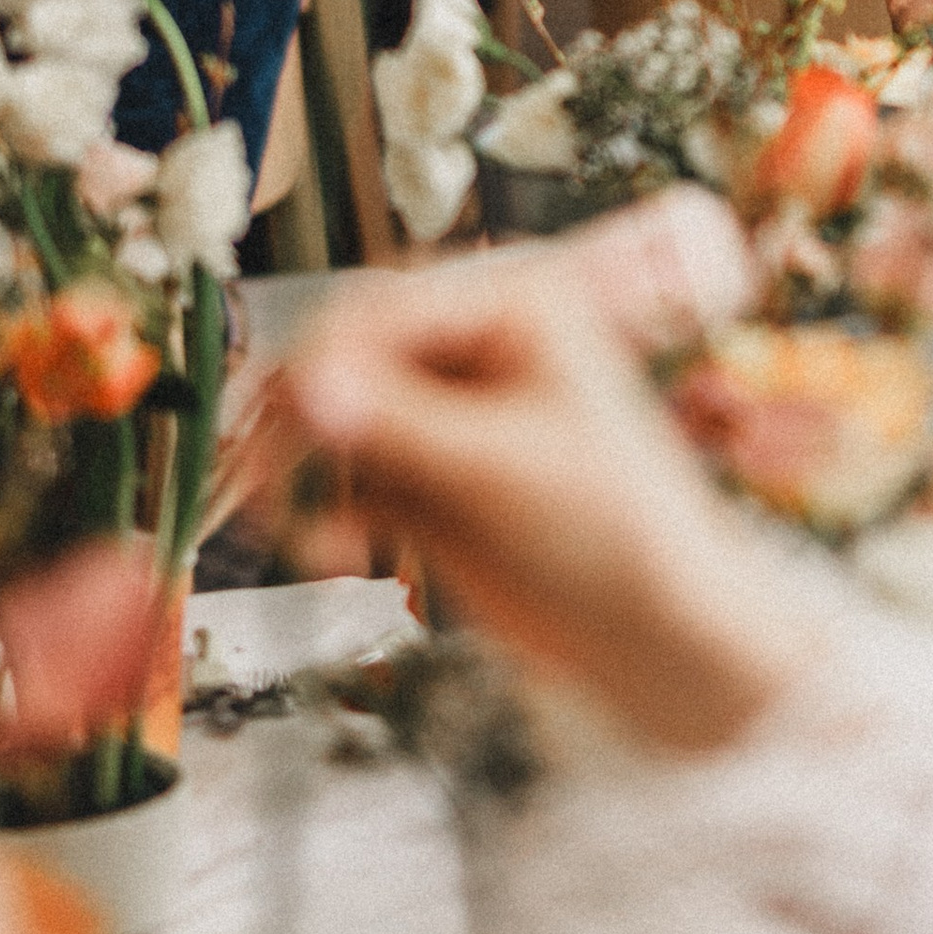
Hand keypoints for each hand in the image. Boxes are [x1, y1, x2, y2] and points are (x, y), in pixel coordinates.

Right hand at [281, 187, 799, 753]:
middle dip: (301, 424)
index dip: (321, 366)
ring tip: (316, 545)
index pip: (377, 311)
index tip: (292, 429)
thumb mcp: (499, 467)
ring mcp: (440, 410)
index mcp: (507, 304)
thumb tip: (300, 382)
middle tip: (280, 494)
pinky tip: (338, 556)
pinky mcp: (420, 473)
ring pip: (327, 421)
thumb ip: (398, 425)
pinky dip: (326, 511)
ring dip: (305, 476)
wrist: (652, 628)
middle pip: (337, 358)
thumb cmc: (611, 527)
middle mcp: (468, 343)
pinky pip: (341, 475)